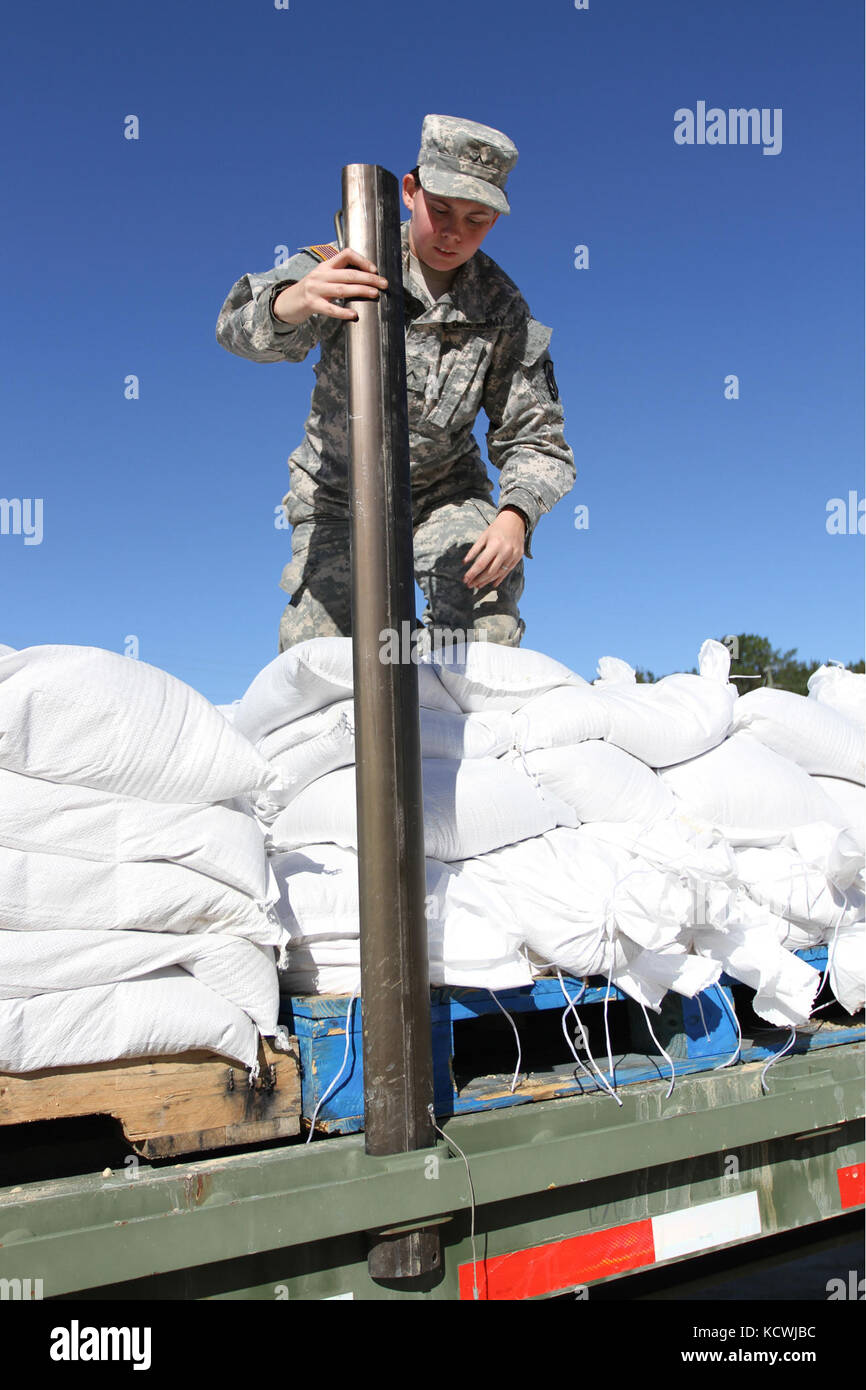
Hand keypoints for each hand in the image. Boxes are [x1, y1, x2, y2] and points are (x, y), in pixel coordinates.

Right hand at [272, 247, 387, 324]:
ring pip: (342, 288)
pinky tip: (353, 315)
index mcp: (326, 266)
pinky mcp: (311, 304)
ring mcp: (315, 289)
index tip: (374, 270)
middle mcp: (321, 274)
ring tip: (374, 294)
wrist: (287, 302)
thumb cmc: (311, 291)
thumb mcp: (323, 277)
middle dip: (369, 278)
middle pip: (349, 273)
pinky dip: (343, 312)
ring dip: (360, 291)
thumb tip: (365, 279)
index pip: (346, 254)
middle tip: (384, 284)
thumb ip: (339, 275)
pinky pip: (329, 308)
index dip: (362, 260)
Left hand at [462, 509, 525, 589]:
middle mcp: (505, 551)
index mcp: (495, 545)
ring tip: (478, 585)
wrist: (515, 521)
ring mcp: (513, 555)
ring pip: (498, 573)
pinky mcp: (518, 557)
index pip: (481, 563)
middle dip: (478, 579)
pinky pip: (507, 571)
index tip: (465, 579)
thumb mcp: (483, 537)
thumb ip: (474, 550)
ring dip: (487, 581)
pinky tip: (492, 584)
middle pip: (490, 571)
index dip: (472, 573)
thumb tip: (464, 563)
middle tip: (470, 585)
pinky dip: (499, 579)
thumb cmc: (496, 528)